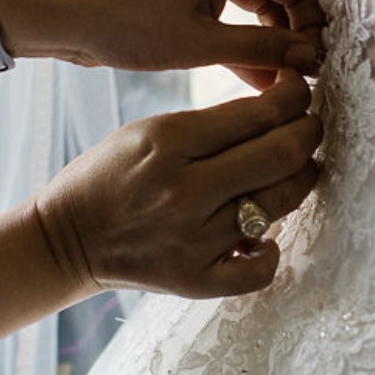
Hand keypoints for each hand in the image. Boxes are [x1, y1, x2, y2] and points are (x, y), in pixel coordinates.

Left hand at [0, 0, 324, 88]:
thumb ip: (263, 51)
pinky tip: (253, 73)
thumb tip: (310, 60)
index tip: (319, 66)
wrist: (59, 8)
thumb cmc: (125, 21)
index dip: (317, 25)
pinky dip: (243, 31)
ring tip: (281, 81)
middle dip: (299, 29)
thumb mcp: (201, 44)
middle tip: (306, 75)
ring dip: (272, 34)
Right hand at [33, 72, 320, 298]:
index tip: (299, 93)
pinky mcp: (196, 281)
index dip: (295, 98)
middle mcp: (187, 192)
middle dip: (309, 132)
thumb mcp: (150, 130)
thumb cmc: (111, 175)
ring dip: (301, 179)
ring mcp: (195, 241)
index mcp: (171, 143)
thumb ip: (213, 124)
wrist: (65, 238)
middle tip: (310, 126)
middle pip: (282, 155)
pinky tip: (263, 234)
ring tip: (296, 167)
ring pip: (281, 203)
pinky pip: (261, 269)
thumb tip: (280, 113)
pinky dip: (272, 250)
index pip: (259, 114)